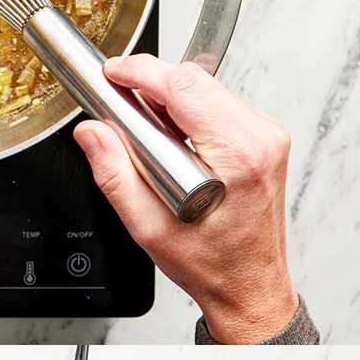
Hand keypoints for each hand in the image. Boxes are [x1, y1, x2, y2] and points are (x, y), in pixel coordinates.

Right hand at [73, 55, 298, 342]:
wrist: (249, 287)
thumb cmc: (212, 265)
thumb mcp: (149, 227)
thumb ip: (114, 174)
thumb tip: (92, 132)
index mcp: (237, 156)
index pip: (184, 86)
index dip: (141, 72)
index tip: (113, 73)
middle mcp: (260, 139)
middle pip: (195, 81)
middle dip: (152, 86)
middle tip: (119, 107)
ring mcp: (267, 136)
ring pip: (207, 89)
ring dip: (170, 102)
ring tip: (147, 137)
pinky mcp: (264, 139)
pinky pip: (219, 106)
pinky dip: (189, 114)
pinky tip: (173, 142)